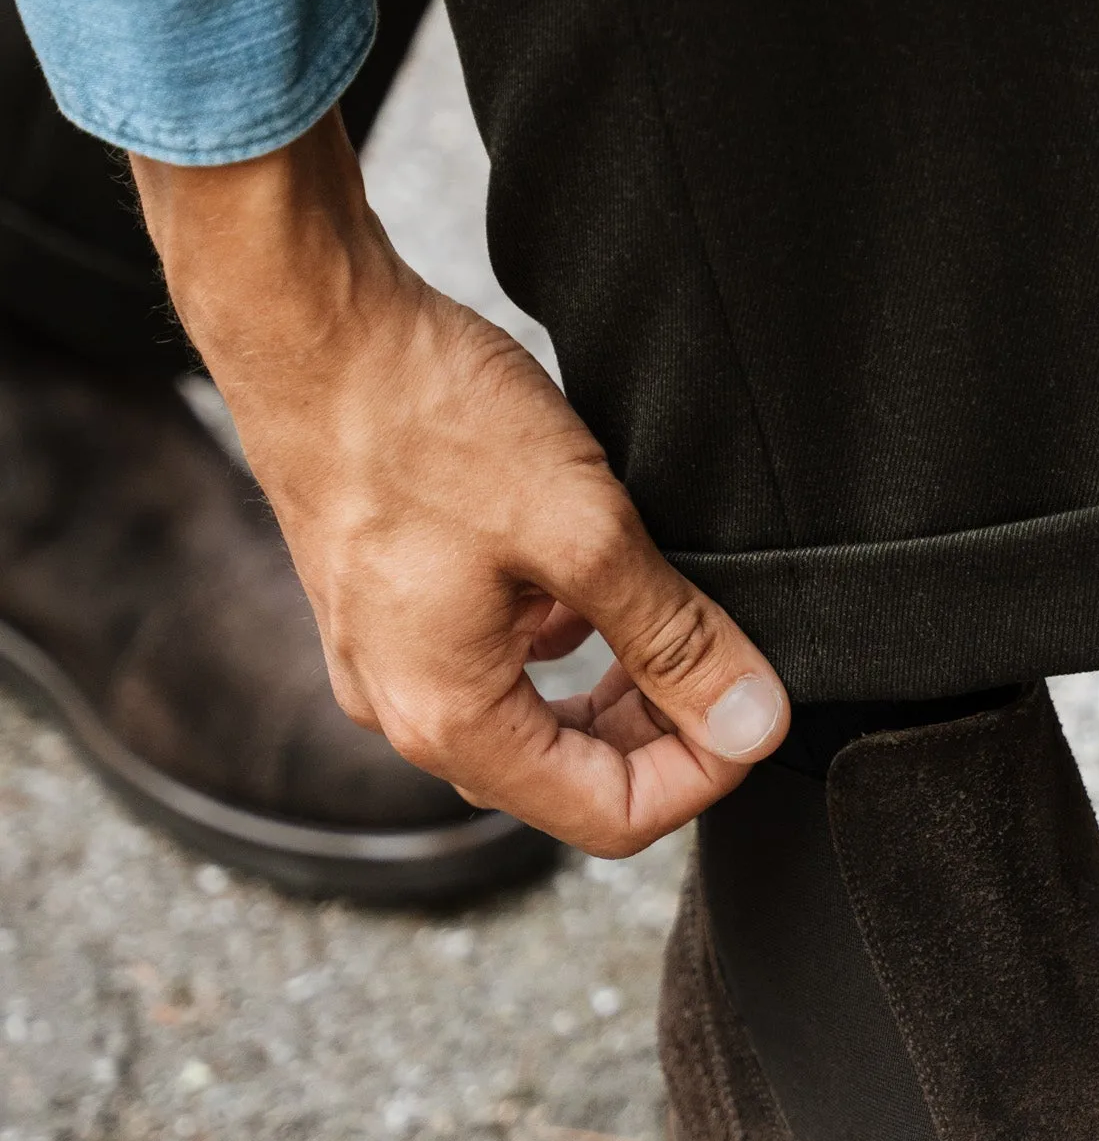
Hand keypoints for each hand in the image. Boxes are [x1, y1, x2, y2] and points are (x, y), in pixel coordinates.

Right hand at [128, 114, 787, 856]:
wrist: (304, 321)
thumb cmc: (422, 416)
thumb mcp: (583, 531)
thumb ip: (676, 639)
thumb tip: (752, 721)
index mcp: (450, 719)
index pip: (612, 819)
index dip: (704, 775)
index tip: (752, 708)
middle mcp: (406, 712)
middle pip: (573, 780)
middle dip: (664, 733)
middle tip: (726, 659)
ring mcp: (389, 663)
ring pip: (535, 722)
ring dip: (617, 687)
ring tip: (671, 615)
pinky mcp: (388, 612)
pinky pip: (494, 667)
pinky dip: (561, 644)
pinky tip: (590, 581)